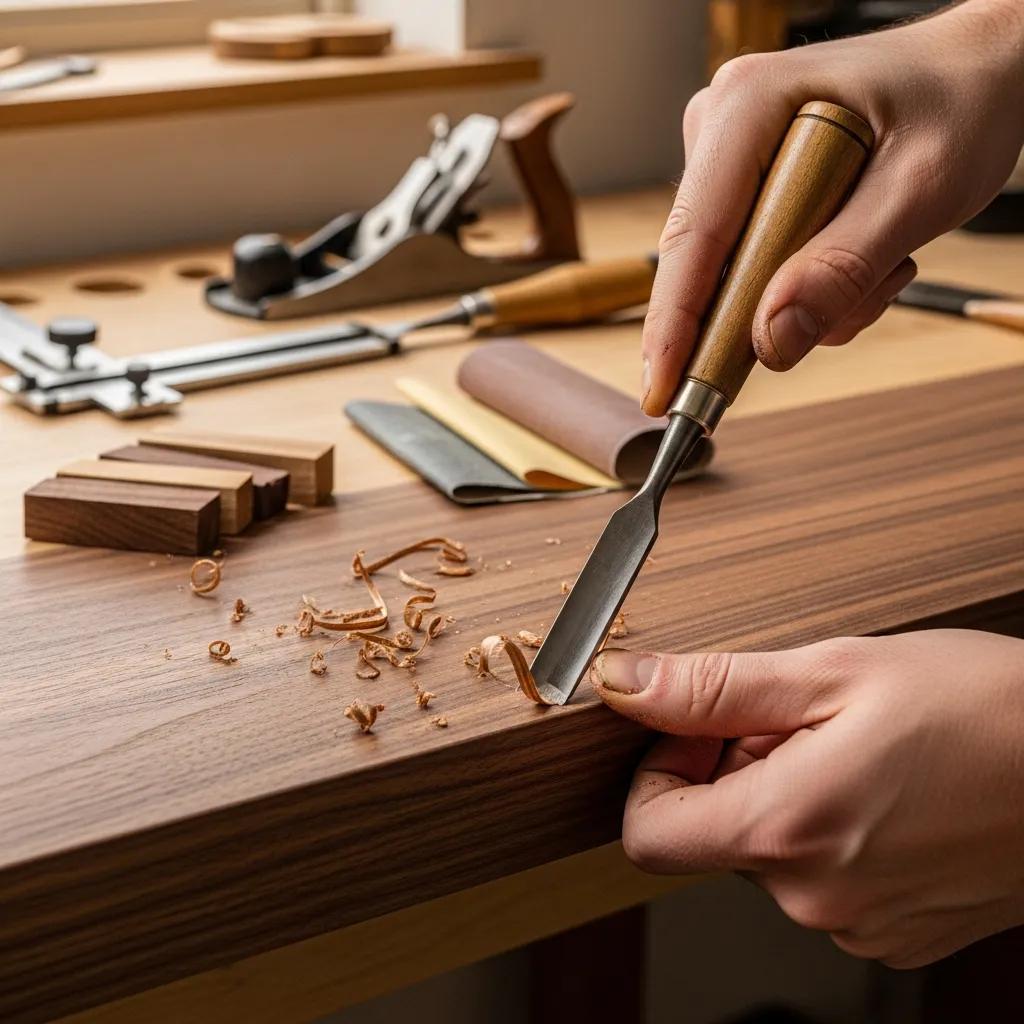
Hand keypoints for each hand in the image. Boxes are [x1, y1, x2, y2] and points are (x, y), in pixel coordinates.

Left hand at [590, 629, 1023, 967]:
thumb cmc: (984, 710)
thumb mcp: (832, 673)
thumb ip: (712, 688)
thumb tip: (625, 685)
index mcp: (787, 830)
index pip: (645, 834)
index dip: (658, 769)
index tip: (702, 727)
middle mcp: (815, 898)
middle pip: (714, 833)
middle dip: (735, 767)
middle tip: (804, 719)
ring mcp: (859, 925)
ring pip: (770, 852)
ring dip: (787, 794)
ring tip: (856, 748)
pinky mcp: (897, 933)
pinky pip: (822, 878)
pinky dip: (829, 829)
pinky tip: (884, 788)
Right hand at [641, 0, 1023, 414]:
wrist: (980, 75)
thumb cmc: (960, 102)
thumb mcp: (921, 188)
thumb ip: (844, 266)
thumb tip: (772, 341)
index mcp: (748, 108)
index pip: (694, 238)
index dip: (674, 324)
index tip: (661, 393)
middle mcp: (723, 131)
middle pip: (708, 267)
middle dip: (775, 308)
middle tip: (856, 302)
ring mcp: (730, 164)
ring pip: (738, 280)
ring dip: (813, 298)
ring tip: (883, 259)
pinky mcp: (746, 192)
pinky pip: (757, 273)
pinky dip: (814, 287)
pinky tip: (862, 252)